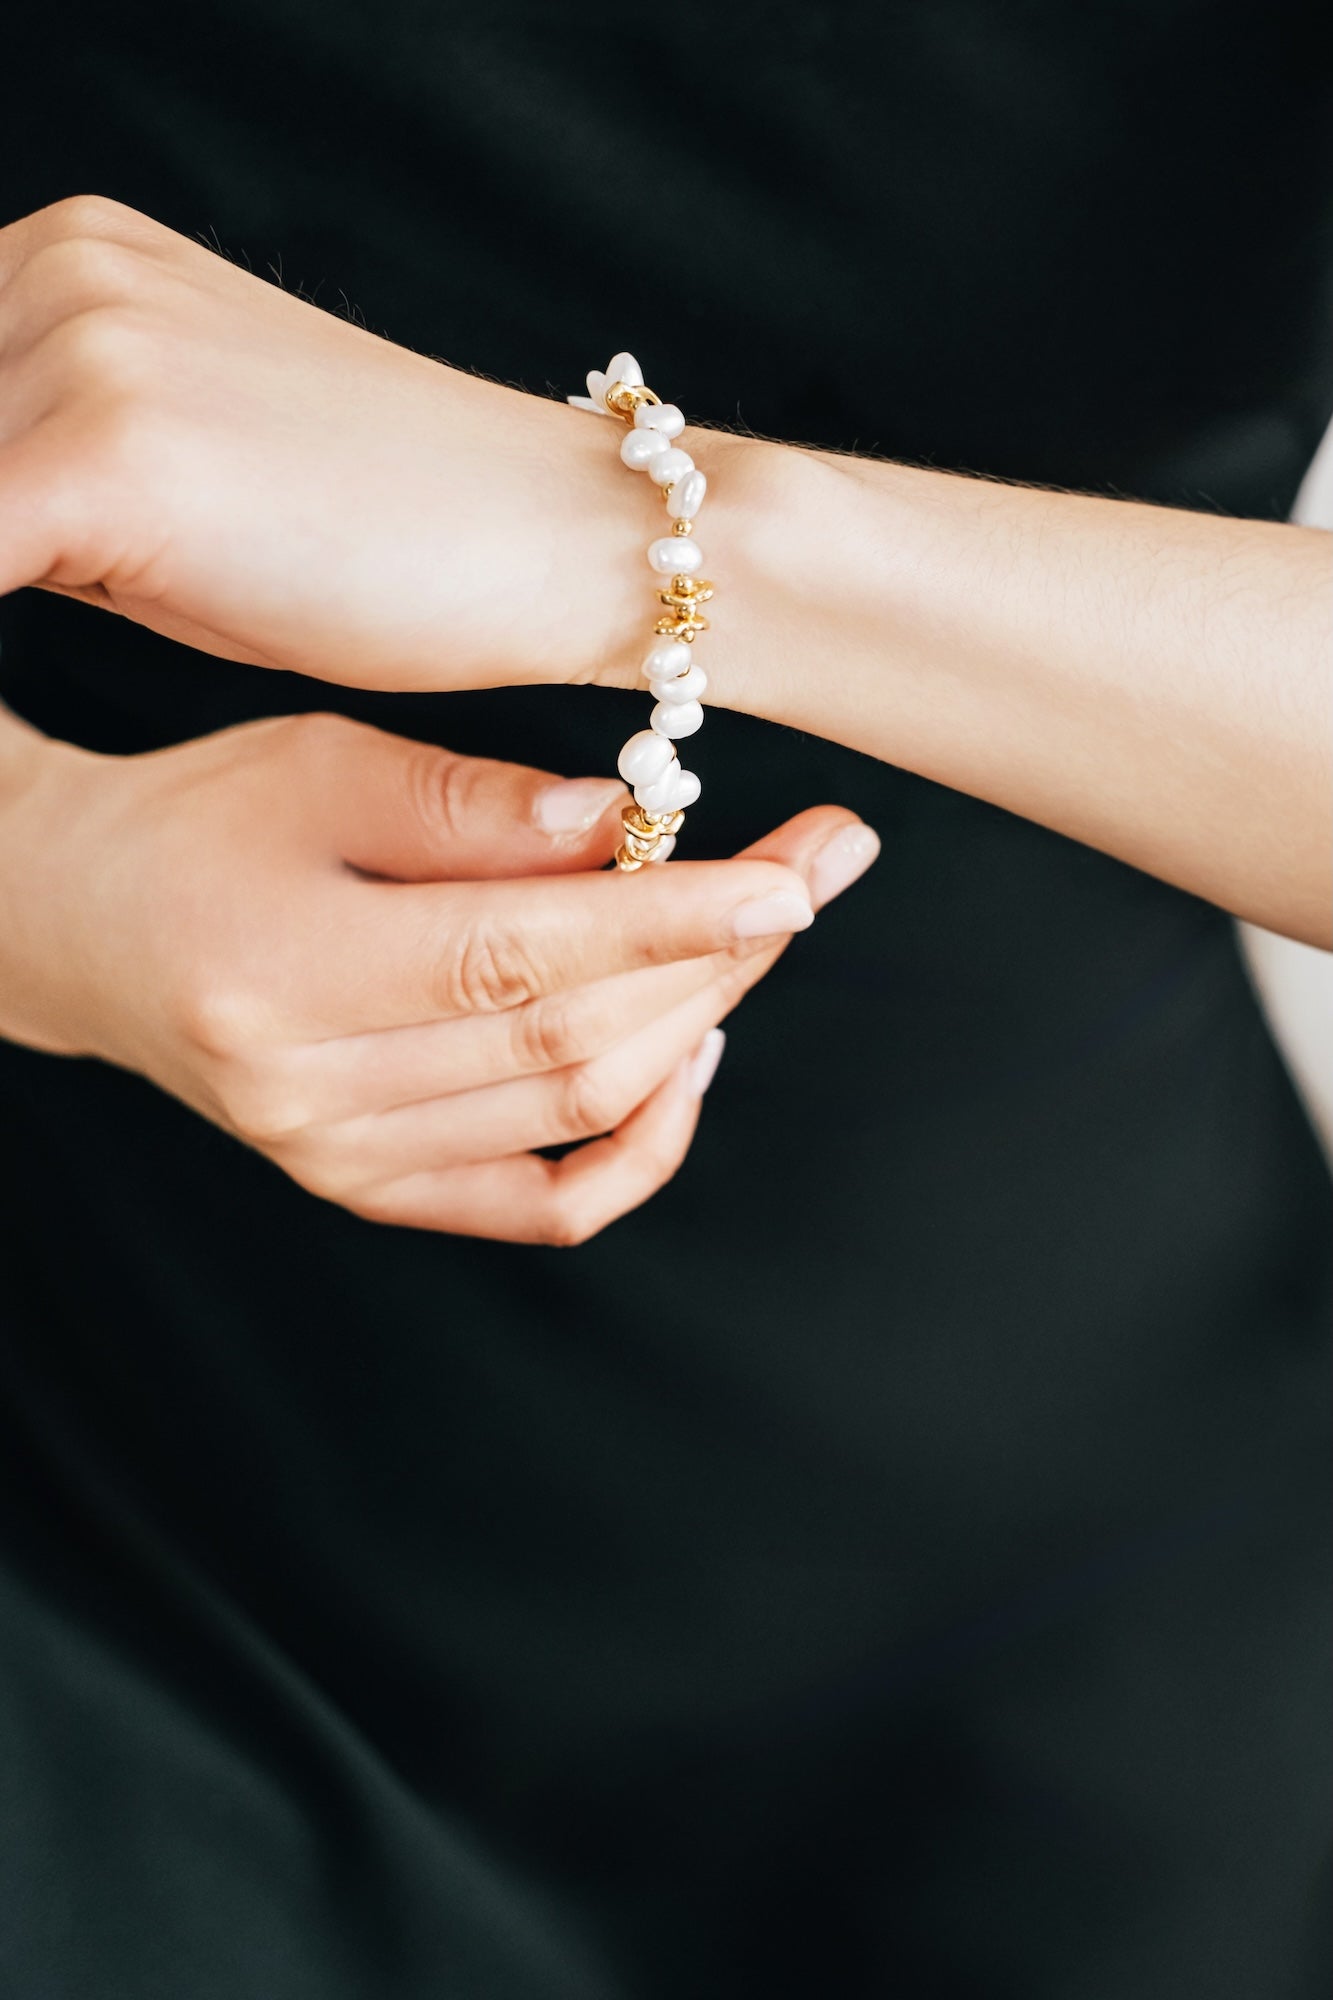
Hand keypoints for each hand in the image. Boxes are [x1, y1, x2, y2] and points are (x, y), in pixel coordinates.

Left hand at [0, 195, 694, 691]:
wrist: (558, 539)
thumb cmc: (388, 542)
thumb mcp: (176, 487)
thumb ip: (43, 487)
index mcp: (73, 256)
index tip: (31, 580)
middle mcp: (65, 271)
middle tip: (68, 604)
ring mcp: (87, 349)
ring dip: (4, 576)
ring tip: (106, 620)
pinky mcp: (109, 454)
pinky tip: (53, 677)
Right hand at [0, 710, 877, 1242]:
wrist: (90, 931)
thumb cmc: (198, 825)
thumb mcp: (312, 765)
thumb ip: (467, 805)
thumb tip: (622, 826)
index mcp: (284, 975)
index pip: (521, 959)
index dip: (672, 921)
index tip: (793, 876)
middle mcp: (314, 1096)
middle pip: (570, 1043)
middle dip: (718, 956)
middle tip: (815, 871)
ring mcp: (345, 1161)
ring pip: (578, 1113)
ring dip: (696, 1022)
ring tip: (760, 933)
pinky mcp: (374, 1189)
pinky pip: (545, 1203)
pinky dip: (639, 1144)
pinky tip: (690, 1055)